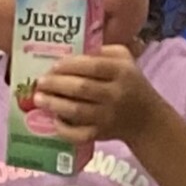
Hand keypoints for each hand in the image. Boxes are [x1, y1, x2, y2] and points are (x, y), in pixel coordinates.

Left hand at [32, 47, 165, 149]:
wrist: (146, 119)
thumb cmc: (130, 83)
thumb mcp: (124, 59)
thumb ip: (101, 52)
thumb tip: (70, 53)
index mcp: (122, 71)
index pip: (92, 66)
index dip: (69, 65)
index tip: (53, 66)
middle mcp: (116, 94)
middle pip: (81, 88)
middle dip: (56, 84)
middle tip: (40, 82)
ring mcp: (108, 116)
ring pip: (76, 111)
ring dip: (54, 104)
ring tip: (38, 99)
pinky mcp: (102, 134)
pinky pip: (79, 134)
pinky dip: (64, 129)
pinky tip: (54, 120)